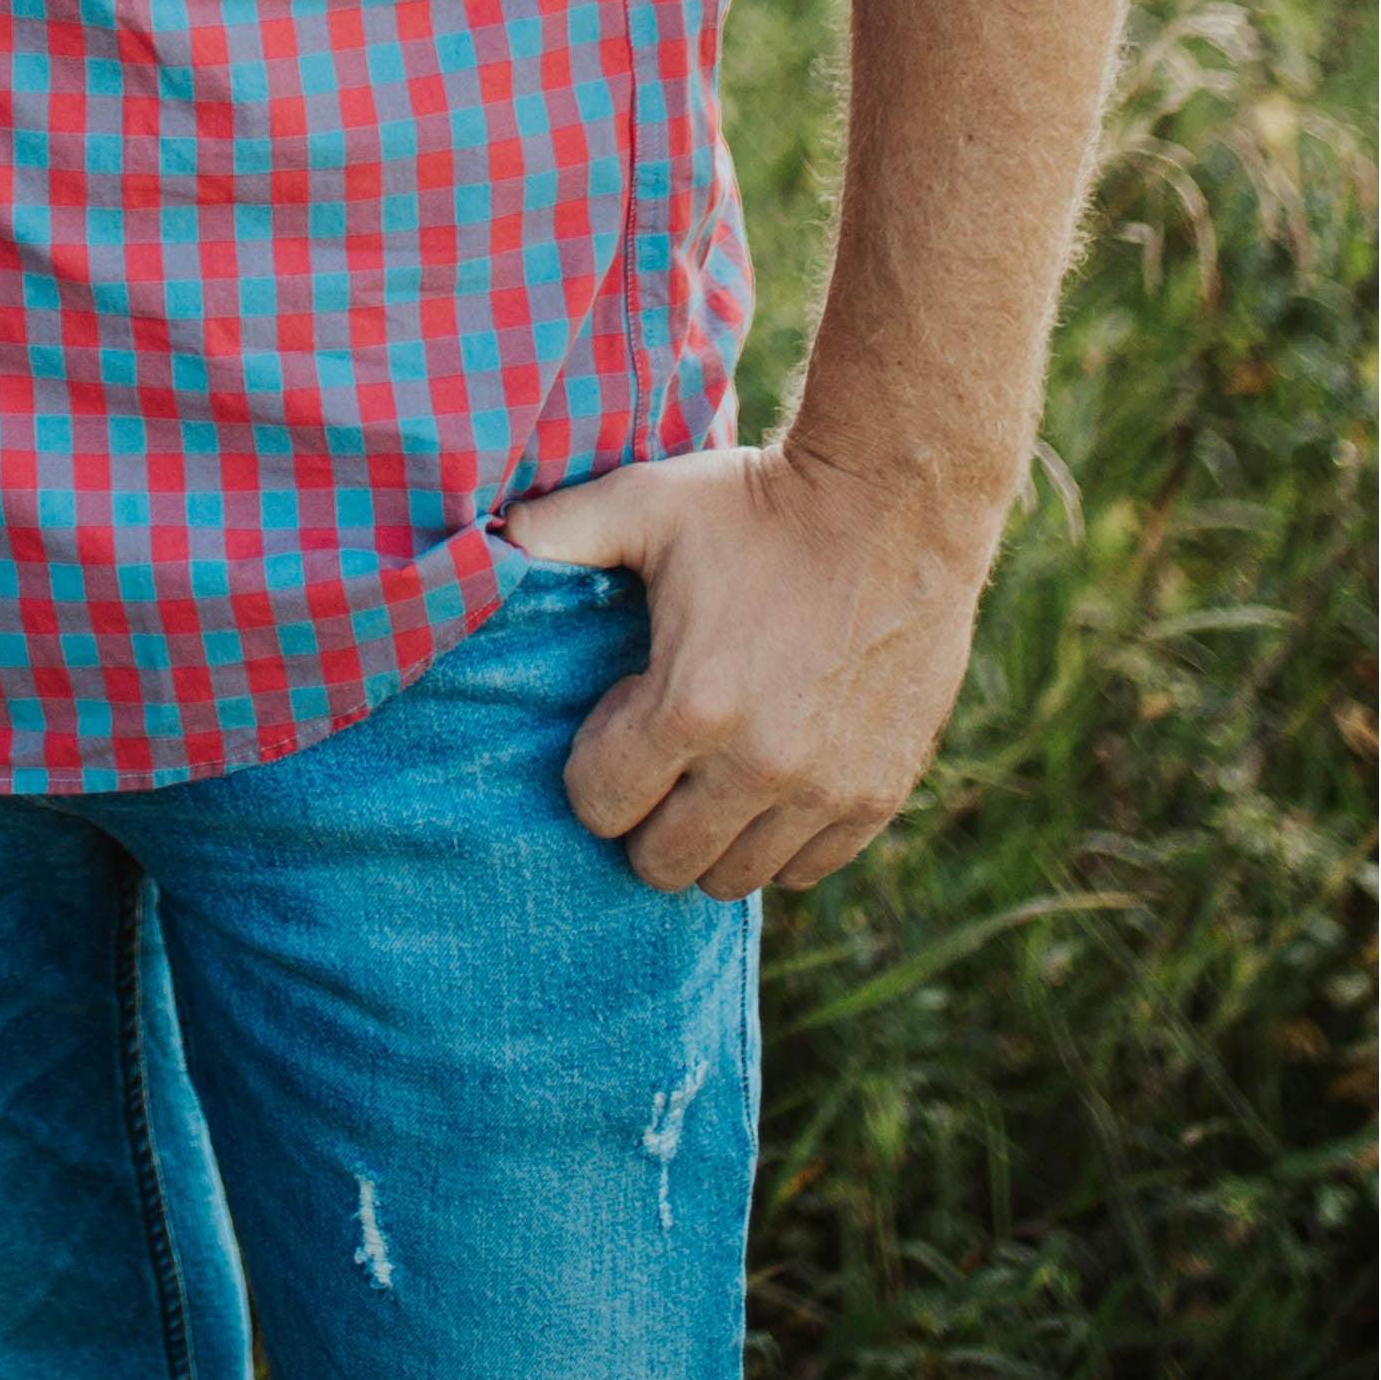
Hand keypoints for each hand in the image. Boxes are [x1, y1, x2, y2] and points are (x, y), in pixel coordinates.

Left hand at [498, 440, 1003, 901]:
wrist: (895, 503)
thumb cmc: (757, 502)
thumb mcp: (645, 501)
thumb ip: (554, 530)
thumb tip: (485, 546)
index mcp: (691, 706)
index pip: (599, 806)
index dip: (595, 761)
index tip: (620, 710)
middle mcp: (760, 768)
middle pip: (664, 863)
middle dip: (644, 816)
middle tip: (659, 752)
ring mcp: (827, 790)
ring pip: (736, 878)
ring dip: (711, 835)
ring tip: (715, 764)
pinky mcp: (880, 794)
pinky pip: (807, 869)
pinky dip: (779, 839)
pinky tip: (773, 775)